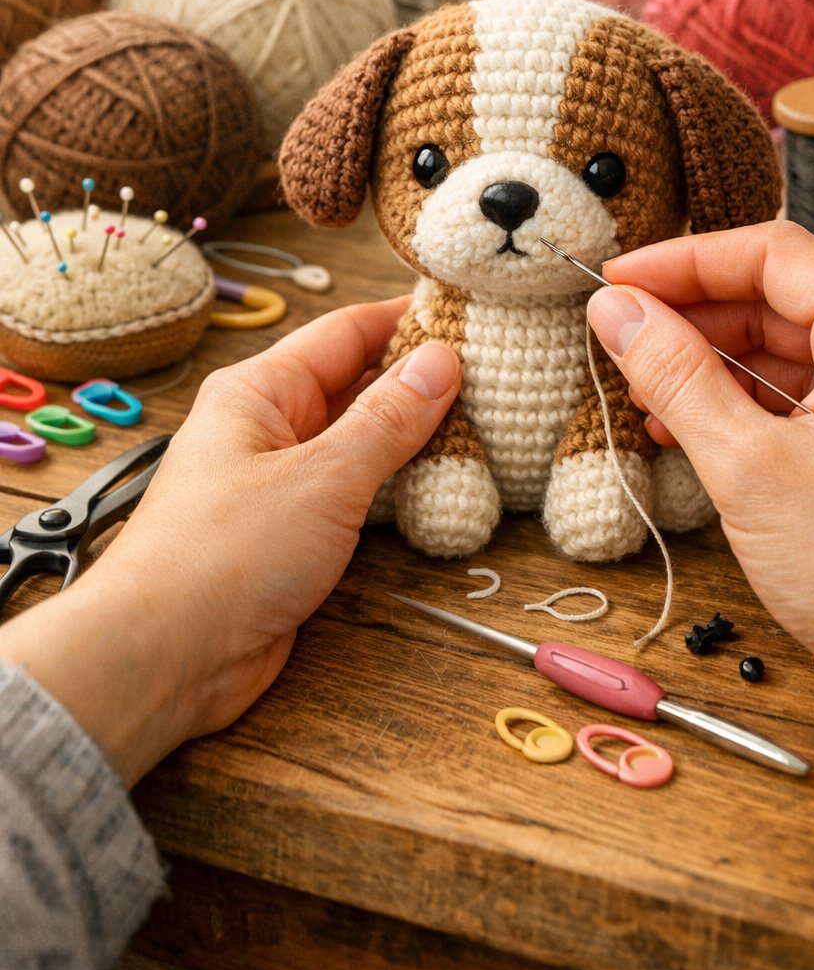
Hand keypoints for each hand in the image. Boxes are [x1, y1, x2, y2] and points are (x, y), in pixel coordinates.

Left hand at [0, 300, 459, 786]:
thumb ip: (387, 420)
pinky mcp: (291, 534)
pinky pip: (354, 494)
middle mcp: (267, 428)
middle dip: (421, 381)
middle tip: (495, 373)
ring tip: (486, 425)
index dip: (409, 319)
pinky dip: (397, 488)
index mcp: (260, 391)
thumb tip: (440, 361)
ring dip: (414, 439)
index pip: (347, 332)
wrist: (163, 657)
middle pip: (357, 385)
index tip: (470, 312)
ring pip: (359, 442)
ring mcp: (279, 482)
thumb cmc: (222, 557)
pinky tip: (444, 487)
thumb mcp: (321, 478)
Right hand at [587, 221, 813, 815]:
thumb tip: (617, 311)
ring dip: (712, 365)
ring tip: (640, 389)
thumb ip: (675, 375)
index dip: (682, 260)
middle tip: (616, 334)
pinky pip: (806, 399)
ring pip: (788, 350)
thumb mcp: (748, 466)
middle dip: (692, 315)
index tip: (615, 279)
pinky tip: (685, 429)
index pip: (772, 254)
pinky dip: (745, 407)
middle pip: (779, 298)